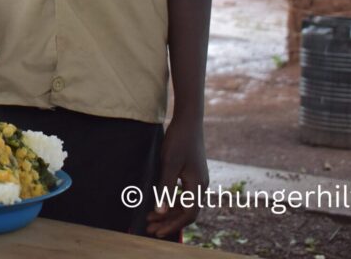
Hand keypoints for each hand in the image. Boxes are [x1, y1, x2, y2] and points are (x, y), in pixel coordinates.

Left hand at [147, 113, 207, 237]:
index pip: (188, 215)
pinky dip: (172, 201)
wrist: (189, 120)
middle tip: (149, 228)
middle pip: (187, 212)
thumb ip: (165, 188)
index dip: (172, 225)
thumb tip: (160, 212)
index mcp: (198, 185)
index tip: (156, 231)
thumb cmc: (178, 140)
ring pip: (185, 204)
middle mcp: (201, 185)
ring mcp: (199, 180)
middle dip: (168, 222)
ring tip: (150, 217)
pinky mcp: (194, 174)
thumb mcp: (168, 164)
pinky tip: (160, 202)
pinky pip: (185, 195)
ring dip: (169, 212)